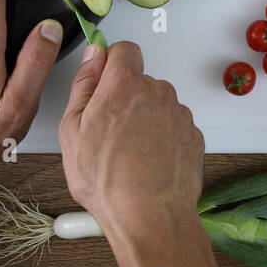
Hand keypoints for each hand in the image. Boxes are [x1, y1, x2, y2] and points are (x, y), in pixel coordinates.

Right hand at [59, 41, 204, 235]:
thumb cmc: (109, 181)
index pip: (124, 50)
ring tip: (129, 155)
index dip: (111, 63)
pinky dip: (162, 139)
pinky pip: (173, 126)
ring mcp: (179, 113)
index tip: (103, 80)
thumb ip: (83, 85)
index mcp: (125, 85)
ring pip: (157, 105)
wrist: (150, 216)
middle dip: (125, 99)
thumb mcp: (73, 131)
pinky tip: (148, 163)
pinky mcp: (194, 134)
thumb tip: (92, 56)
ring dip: (145, 120)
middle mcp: (157, 92)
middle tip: (108, 133)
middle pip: (140, 81)